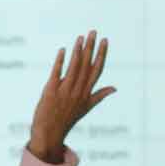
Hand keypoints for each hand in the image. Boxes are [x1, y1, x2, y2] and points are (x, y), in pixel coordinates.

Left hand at [26, 31, 114, 164]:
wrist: (50, 133)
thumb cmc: (67, 119)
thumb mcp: (86, 108)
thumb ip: (99, 95)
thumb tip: (115, 88)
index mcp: (87, 93)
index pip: (97, 70)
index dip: (101, 54)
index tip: (105, 40)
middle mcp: (78, 91)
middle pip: (86, 66)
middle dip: (91, 47)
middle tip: (93, 31)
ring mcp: (64, 92)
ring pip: (73, 68)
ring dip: (77, 52)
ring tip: (80, 37)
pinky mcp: (50, 92)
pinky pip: (56, 74)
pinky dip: (60, 62)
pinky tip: (63, 50)